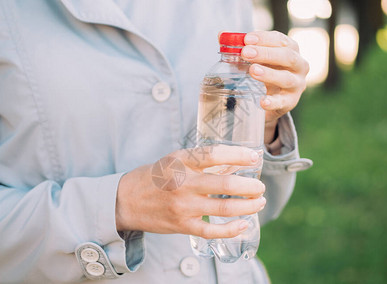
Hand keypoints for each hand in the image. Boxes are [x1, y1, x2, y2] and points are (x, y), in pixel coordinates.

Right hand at [115, 145, 265, 238]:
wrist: (126, 200)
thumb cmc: (155, 176)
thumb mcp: (175, 159)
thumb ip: (202, 161)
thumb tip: (234, 163)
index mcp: (181, 161)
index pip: (215, 155)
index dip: (239, 155)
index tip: (254, 157)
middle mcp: (183, 183)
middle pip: (226, 186)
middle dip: (251, 187)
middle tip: (260, 187)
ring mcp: (183, 206)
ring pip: (224, 209)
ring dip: (248, 207)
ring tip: (259, 202)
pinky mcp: (181, 225)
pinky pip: (212, 231)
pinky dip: (231, 229)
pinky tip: (243, 225)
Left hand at [241, 31, 308, 142]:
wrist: (273, 98)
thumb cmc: (266, 70)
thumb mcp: (256, 58)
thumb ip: (241, 47)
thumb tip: (221, 35)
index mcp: (291, 49)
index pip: (281, 40)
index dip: (264, 38)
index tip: (247, 39)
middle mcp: (299, 65)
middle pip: (287, 56)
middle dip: (266, 53)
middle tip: (246, 53)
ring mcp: (297, 84)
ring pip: (286, 78)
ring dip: (269, 74)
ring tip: (253, 71)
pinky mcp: (291, 102)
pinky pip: (283, 102)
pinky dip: (273, 102)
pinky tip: (262, 101)